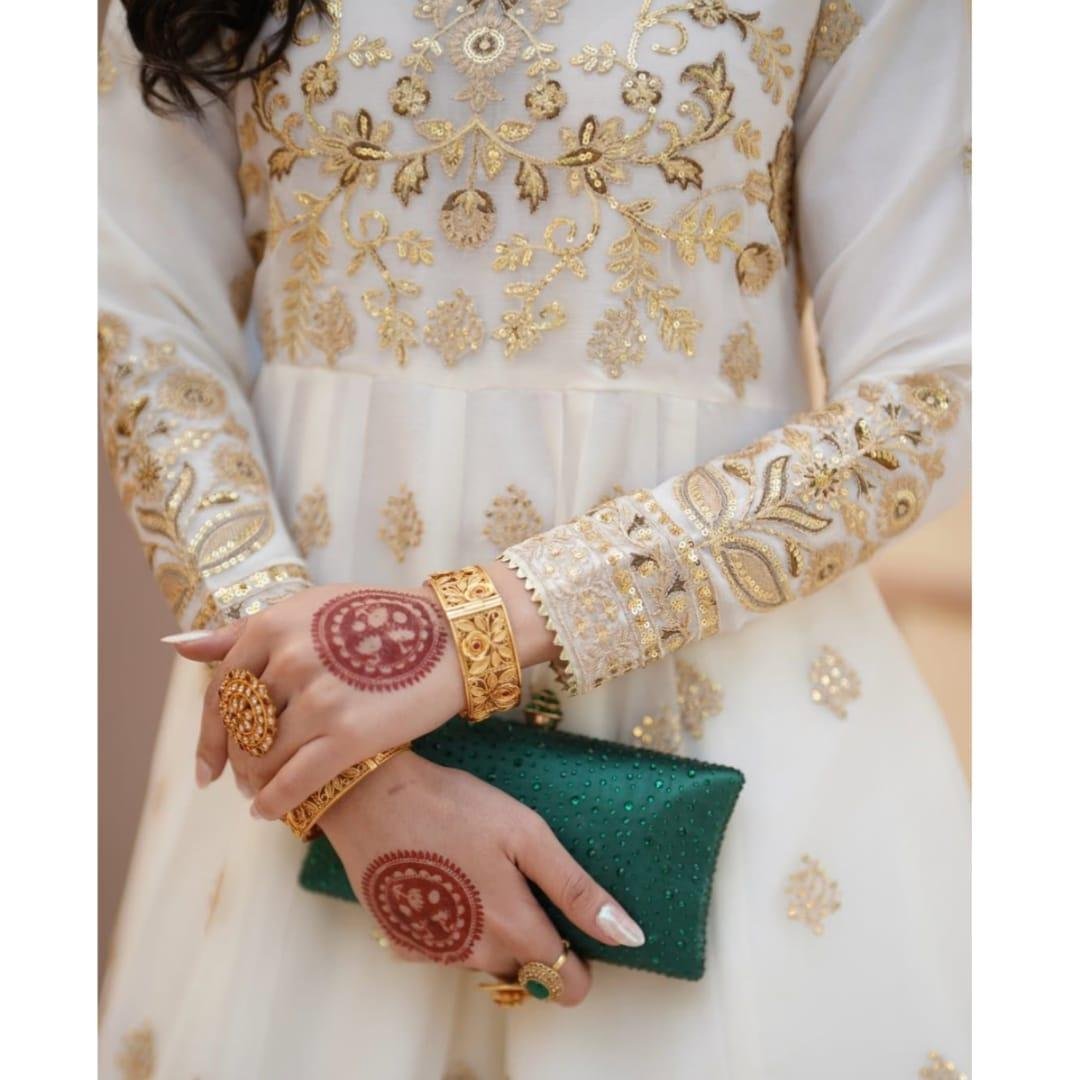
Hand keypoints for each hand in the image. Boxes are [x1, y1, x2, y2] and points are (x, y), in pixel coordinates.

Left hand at [170, 562, 556, 820]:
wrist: (452, 635)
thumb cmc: (382, 619)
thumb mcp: (312, 609)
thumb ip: (244, 631)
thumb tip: (178, 646)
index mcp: (274, 624)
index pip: (220, 690)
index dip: (209, 735)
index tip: (207, 768)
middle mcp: (289, 659)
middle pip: (242, 729)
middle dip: (239, 762)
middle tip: (245, 783)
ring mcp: (318, 698)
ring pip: (264, 759)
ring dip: (258, 784)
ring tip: (265, 795)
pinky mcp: (350, 735)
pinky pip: (294, 783)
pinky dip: (276, 803)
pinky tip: (272, 812)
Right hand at [318, 750, 646, 1005]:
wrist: (368, 794)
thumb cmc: (454, 805)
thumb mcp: (526, 834)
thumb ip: (576, 890)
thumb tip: (628, 937)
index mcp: (512, 928)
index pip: (565, 985)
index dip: (579, 962)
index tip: (571, 925)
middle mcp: (474, 954)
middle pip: (525, 973)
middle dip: (535, 943)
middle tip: (522, 883)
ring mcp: (433, 952)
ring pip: (485, 960)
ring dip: (494, 931)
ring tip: (479, 870)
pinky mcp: (400, 941)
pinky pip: (445, 948)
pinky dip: (454, 924)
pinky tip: (446, 880)